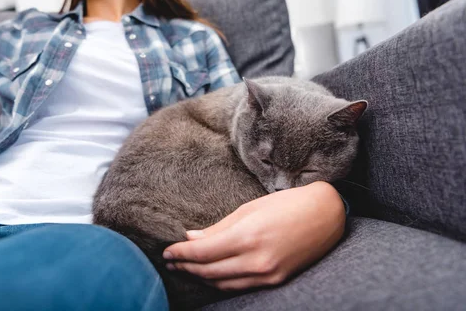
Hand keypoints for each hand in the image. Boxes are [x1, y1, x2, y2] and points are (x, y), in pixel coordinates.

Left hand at [162, 181, 345, 290]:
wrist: (325, 215)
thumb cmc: (286, 204)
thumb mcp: (248, 209)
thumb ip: (218, 227)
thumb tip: (191, 238)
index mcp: (247, 236)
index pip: (202, 252)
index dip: (180, 253)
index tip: (166, 251)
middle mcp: (256, 260)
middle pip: (208, 271)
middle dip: (185, 266)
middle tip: (170, 261)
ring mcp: (267, 274)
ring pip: (222, 283)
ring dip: (200, 277)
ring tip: (185, 267)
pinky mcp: (276, 281)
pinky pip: (239, 286)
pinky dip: (220, 282)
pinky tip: (210, 274)